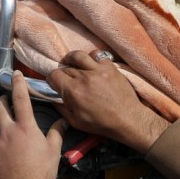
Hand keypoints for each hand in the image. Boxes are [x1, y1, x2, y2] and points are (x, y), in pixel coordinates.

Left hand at [0, 70, 65, 178]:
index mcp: (26, 127)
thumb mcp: (53, 152)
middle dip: (2, 101)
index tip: (15, 74)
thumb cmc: (41, 174)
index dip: (18, 83)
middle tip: (6, 103)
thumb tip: (63, 122)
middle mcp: (8, 130)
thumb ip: (56, 134)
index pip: (21, 98)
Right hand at [46, 50, 168, 153]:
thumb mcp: (75, 122)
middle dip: (63, 72)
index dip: (52, 79)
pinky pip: (97, 54)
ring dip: (72, 58)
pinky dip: (91, 58)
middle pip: (66, 67)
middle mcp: (83, 77)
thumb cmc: (101, 124)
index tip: (55, 83)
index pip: (54, 75)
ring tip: (73, 63)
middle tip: (67, 79)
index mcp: (73, 91)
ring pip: (78, 55)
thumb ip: (61, 108)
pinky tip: (91, 64)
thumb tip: (53, 98)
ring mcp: (98, 70)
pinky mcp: (110, 67)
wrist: (127, 119)